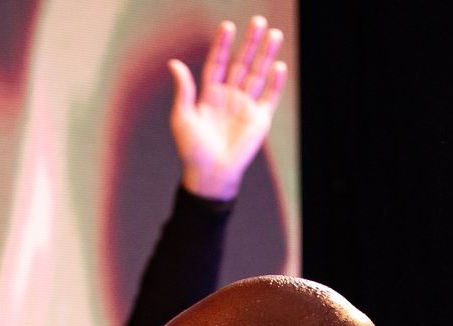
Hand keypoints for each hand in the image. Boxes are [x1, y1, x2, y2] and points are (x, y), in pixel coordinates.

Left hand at [169, 16, 286, 201]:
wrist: (211, 176)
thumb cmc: (193, 150)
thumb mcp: (182, 118)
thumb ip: (183, 90)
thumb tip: (174, 64)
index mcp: (210, 94)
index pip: (218, 63)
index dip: (222, 45)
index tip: (228, 26)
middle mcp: (229, 97)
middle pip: (241, 63)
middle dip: (250, 43)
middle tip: (258, 22)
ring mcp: (245, 107)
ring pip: (258, 75)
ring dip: (266, 55)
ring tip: (274, 35)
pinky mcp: (259, 121)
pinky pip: (269, 98)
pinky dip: (275, 83)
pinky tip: (279, 66)